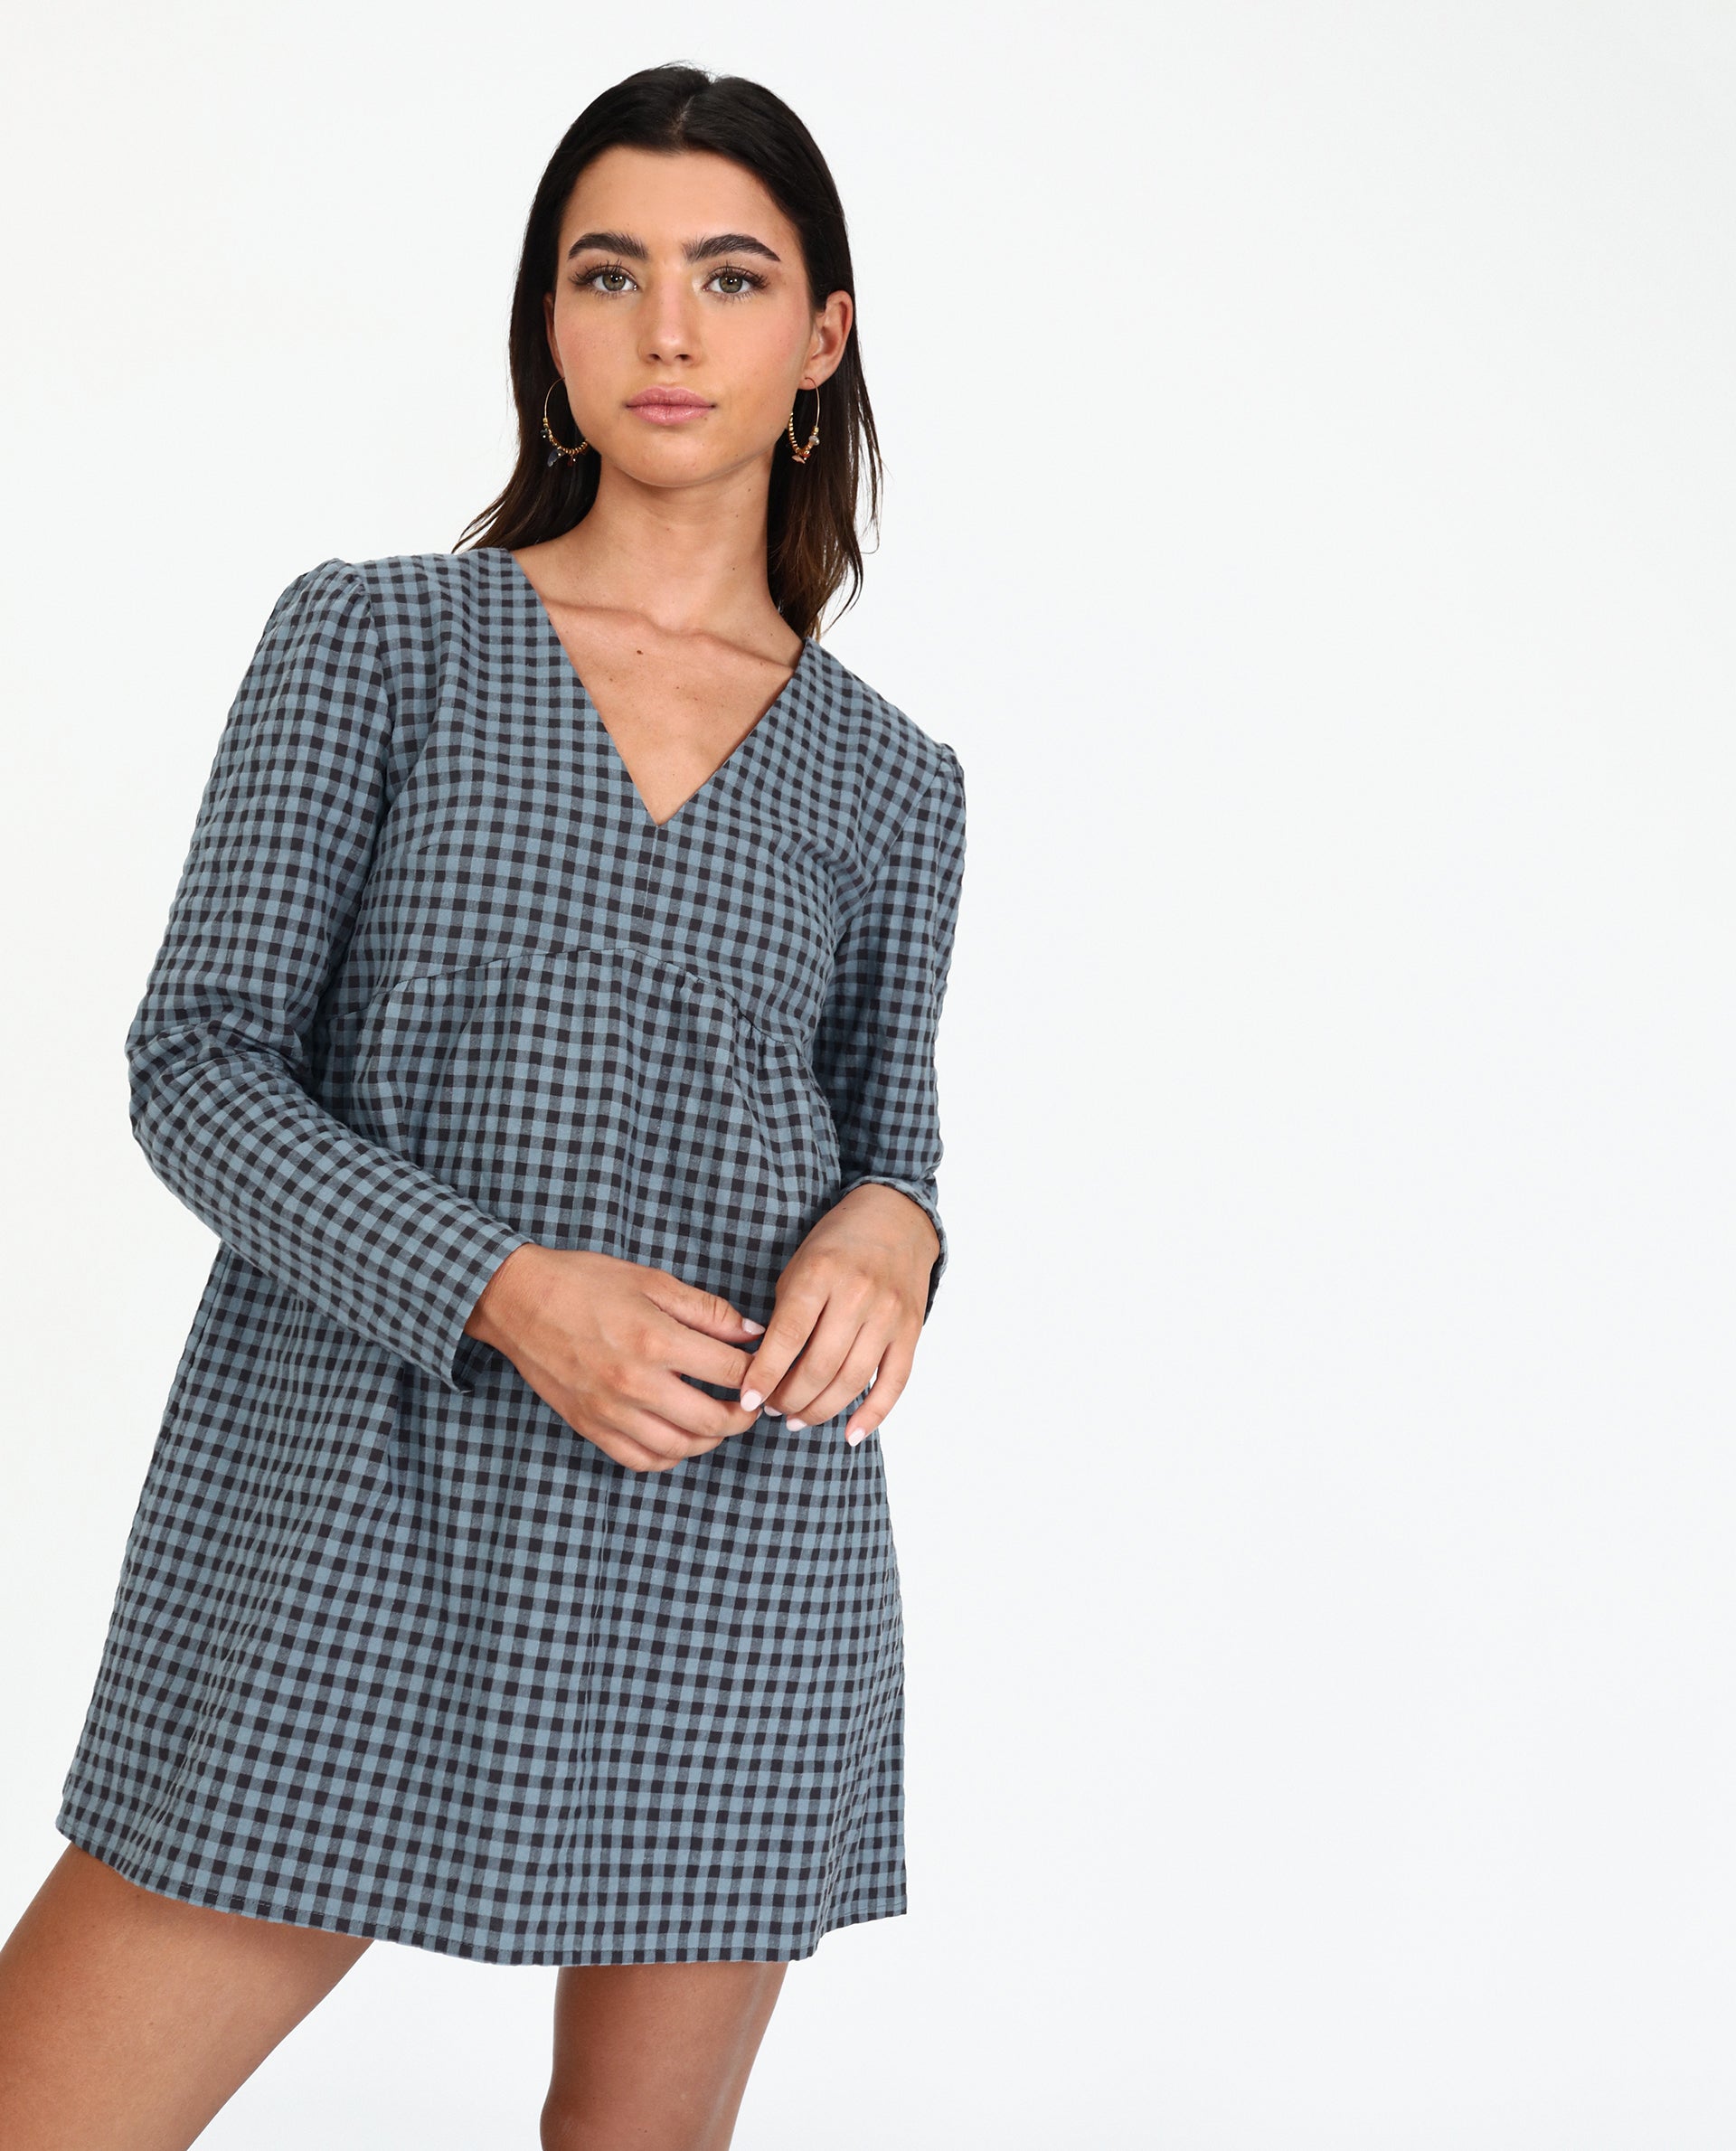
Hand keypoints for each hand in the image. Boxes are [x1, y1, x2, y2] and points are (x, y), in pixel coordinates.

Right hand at [464, 1244, 765, 1472]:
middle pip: (714, 1420)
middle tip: (753, 1403)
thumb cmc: (585, 1282)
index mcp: (657, 1341)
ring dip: (711, 1439)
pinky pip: (641, 1460)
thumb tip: (751, 1333)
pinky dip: (670, 1456)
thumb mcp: (652, 1281)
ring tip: (720, 1419)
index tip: (765, 1368)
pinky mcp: (591, 1427)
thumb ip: (706, 1311)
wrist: (517, 1300)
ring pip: (681, 1448)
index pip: (731, 1371)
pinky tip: (680, 1436)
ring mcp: (611, 1412)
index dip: (759, 1372)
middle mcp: (636, 1384)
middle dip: (745, 1415)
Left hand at [739, 1184, 938, 1444]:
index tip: (746, 1401)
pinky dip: (873, 1414)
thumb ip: (785, 1314)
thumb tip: (766, 1371)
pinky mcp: (911, 1330)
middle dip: (789, 1398)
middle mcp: (858, 1295)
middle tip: (771, 1410)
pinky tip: (850, 1434)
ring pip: (852, 1380)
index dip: (764, 1375)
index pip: (787, 1337)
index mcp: (821, 1274)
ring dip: (820, 1410)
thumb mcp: (800, 1266)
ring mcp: (888, 1314)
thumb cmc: (837, 1245)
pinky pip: (894, 1383)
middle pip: (819, 1367)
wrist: (896, 1219)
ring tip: (796, 1419)